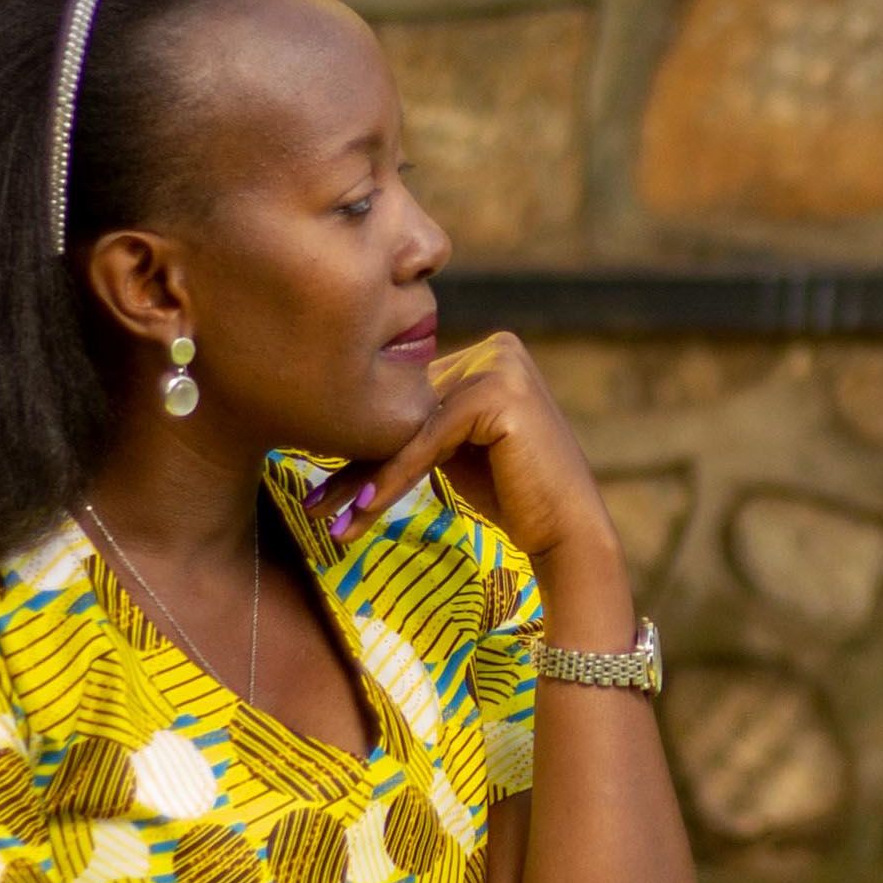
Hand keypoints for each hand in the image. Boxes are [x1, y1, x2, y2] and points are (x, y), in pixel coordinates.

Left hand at [313, 332, 611, 572]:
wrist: (569, 533)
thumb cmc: (515, 498)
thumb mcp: (458, 449)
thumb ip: (422, 422)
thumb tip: (346, 415)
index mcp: (488, 353)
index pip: (409, 398)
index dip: (362, 445)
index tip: (322, 489)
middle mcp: (497, 348)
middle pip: (405, 409)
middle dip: (355, 462)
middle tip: (313, 506)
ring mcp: (501, 365)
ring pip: (411, 426)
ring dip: (363, 477)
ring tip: (325, 516)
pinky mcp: (500, 394)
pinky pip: (430, 439)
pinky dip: (394, 477)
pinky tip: (364, 510)